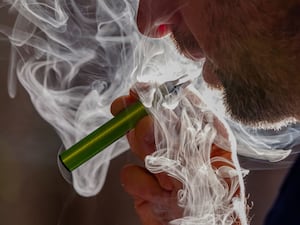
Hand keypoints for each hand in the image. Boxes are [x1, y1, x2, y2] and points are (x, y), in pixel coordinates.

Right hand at [111, 92, 236, 224]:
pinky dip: (141, 185)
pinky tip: (158, 196)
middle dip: (140, 116)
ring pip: (137, 142)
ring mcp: (161, 165)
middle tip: (127, 110)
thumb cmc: (219, 204)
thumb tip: (145, 121)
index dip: (157, 95)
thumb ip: (176, 143)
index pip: (180, 104)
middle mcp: (181, 147)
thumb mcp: (204, 167)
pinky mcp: (144, 186)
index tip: (136, 89)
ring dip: (143, 151)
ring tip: (163, 174)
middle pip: (153, 119)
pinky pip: (130, 175)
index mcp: (205, 135)